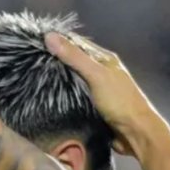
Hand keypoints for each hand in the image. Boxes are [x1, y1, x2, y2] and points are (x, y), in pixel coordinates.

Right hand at [44, 33, 165, 157]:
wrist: (136, 133)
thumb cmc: (120, 102)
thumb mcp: (96, 75)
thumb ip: (74, 57)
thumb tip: (49, 36)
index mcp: (105, 59)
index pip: (78, 44)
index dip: (59, 42)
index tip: (37, 44)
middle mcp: (102, 71)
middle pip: (75, 61)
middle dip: (57, 61)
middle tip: (33, 63)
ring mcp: (99, 89)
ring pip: (74, 79)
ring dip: (59, 79)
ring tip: (37, 79)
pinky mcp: (95, 106)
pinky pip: (75, 96)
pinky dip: (64, 95)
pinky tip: (51, 97)